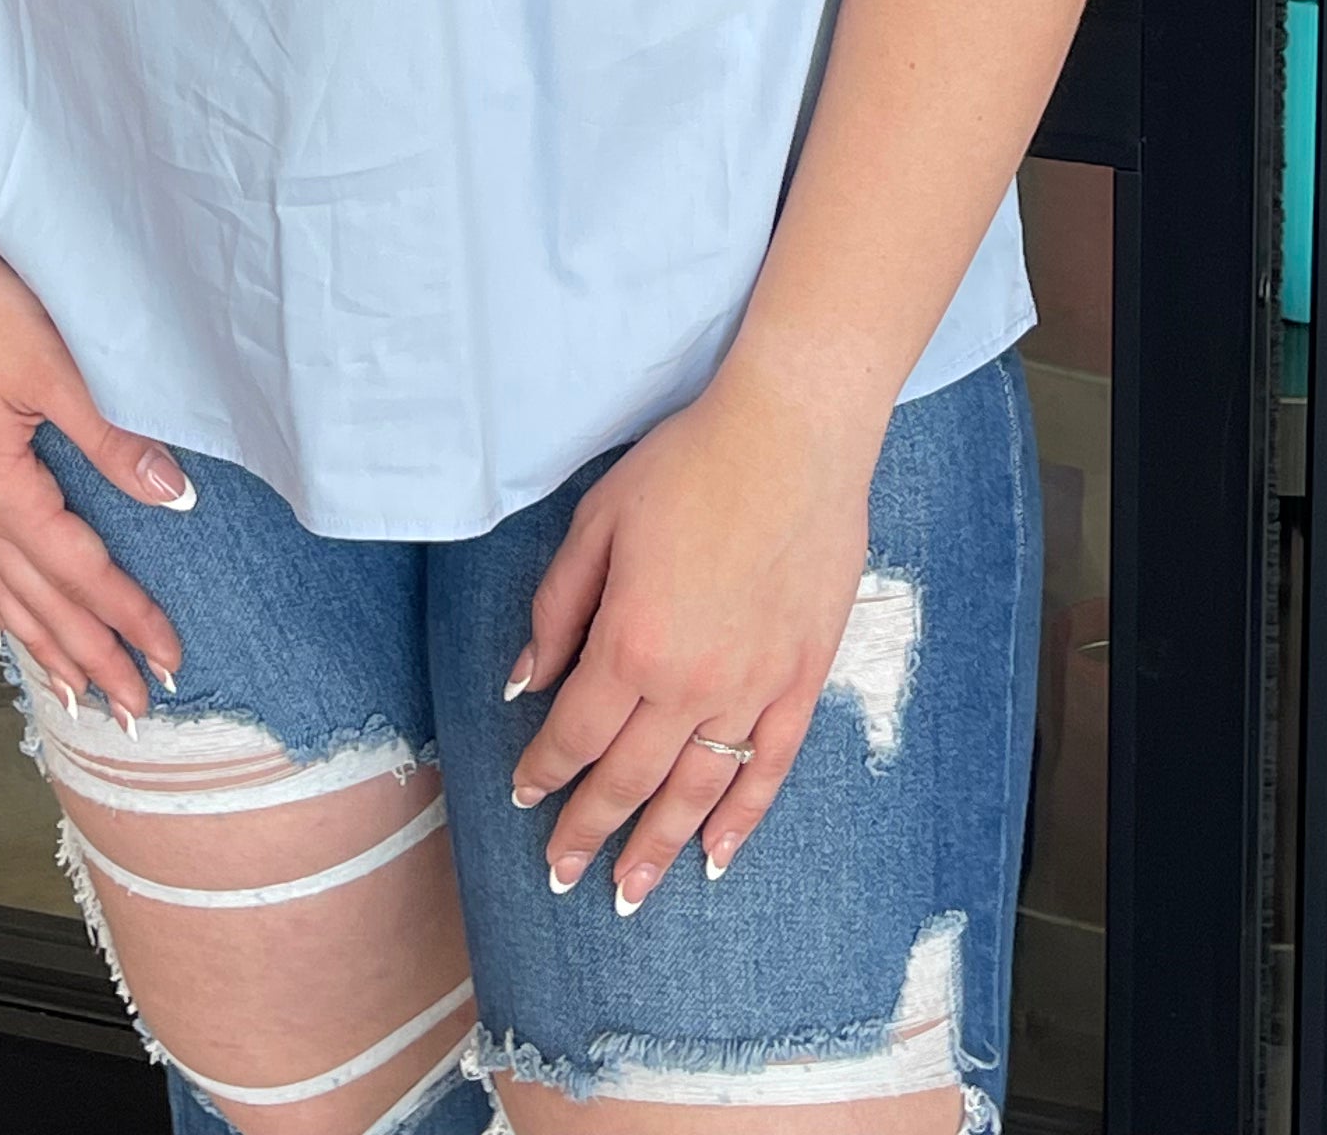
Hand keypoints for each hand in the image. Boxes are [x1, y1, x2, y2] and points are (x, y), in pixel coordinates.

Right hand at [0, 216, 190, 719]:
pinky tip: (0, 619)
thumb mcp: (51, 367)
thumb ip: (111, 437)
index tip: (167, 655)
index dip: (128, 618)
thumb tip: (171, 494)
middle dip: (91, 657)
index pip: (80, 573)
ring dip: (42, 645)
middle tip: (135, 707)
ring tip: (74, 690)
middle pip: (39, 603)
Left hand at [507, 359, 879, 908]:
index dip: (544, 770)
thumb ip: (557, 608)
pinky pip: (769, 770)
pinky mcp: (802, 680)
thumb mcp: (598, 521)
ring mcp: (753, 688)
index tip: (524, 797)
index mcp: (629, 642)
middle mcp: (689, 683)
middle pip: (629, 778)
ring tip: (628, 892)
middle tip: (563, 873)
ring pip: (696, 791)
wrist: (792, 435)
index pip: (575, 733)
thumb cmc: (688, 465)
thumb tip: (526, 681)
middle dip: (588, 828)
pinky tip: (718, 857)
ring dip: (657, 847)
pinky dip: (742, 820)